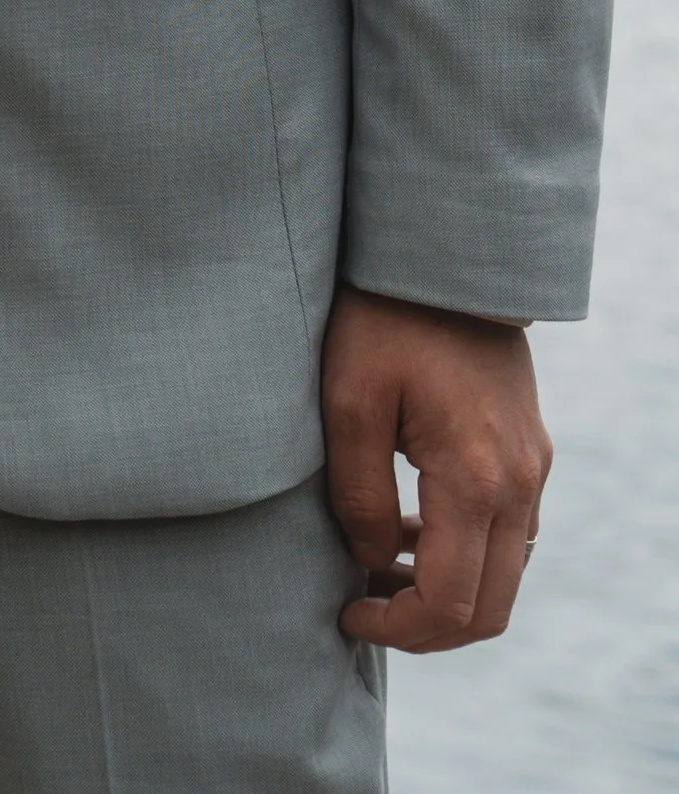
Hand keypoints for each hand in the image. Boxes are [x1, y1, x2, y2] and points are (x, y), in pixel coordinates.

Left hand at [324, 285, 550, 649]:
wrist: (443, 252)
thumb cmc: (385, 317)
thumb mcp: (349, 401)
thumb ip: (360, 497)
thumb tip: (371, 564)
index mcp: (476, 478)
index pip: (450, 604)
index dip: (397, 629)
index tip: (347, 613)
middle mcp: (519, 483)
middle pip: (490, 609)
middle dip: (425, 628)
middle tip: (363, 607)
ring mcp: (533, 468)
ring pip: (505, 576)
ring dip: (449, 591)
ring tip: (377, 568)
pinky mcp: (530, 451)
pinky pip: (510, 535)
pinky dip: (468, 554)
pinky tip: (411, 529)